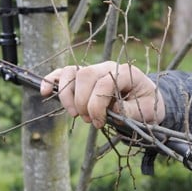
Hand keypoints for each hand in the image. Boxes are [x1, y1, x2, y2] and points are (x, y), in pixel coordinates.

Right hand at [40, 61, 164, 128]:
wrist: (147, 100)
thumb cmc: (147, 105)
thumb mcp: (146, 111)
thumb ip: (129, 111)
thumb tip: (110, 110)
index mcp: (126, 73)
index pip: (104, 83)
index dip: (97, 105)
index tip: (99, 123)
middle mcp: (108, 67)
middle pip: (86, 76)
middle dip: (83, 102)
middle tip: (89, 121)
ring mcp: (94, 70)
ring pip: (71, 72)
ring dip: (68, 95)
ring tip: (75, 114)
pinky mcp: (83, 78)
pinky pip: (63, 73)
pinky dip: (51, 80)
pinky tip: (44, 92)